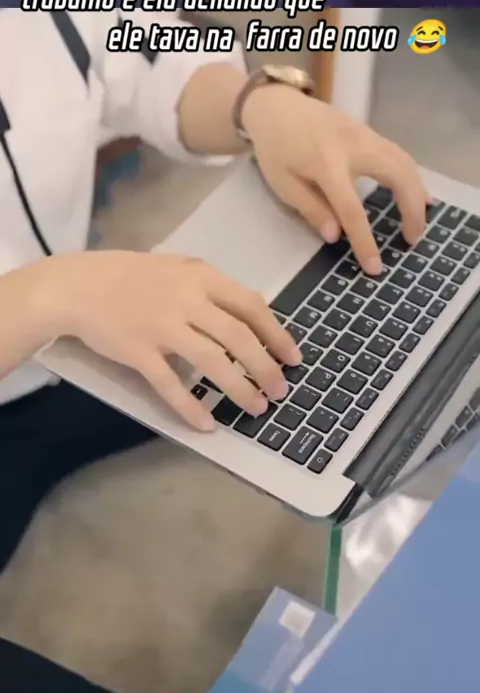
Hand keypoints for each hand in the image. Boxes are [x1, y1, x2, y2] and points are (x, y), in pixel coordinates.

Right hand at [45, 251, 300, 430]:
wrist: (77, 286)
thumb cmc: (128, 276)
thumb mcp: (176, 268)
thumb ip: (209, 288)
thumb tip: (249, 314)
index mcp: (200, 276)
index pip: (250, 306)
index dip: (276, 334)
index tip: (293, 357)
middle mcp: (186, 300)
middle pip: (238, 337)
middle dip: (265, 368)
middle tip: (280, 391)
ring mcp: (162, 327)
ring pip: (212, 362)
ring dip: (239, 388)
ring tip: (256, 408)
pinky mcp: (138, 352)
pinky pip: (170, 384)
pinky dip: (190, 407)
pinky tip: (207, 424)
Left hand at [243, 86, 428, 273]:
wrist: (276, 105)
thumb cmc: (275, 147)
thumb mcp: (282, 184)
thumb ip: (310, 209)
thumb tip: (336, 237)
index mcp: (327, 163)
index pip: (352, 210)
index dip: (365, 241)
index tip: (375, 267)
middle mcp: (355, 146)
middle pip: (398, 178)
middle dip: (412, 211)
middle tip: (412, 240)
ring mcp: (366, 135)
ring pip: (406, 164)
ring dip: (418, 194)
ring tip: (418, 222)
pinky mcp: (370, 132)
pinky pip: (400, 155)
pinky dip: (412, 177)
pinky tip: (418, 194)